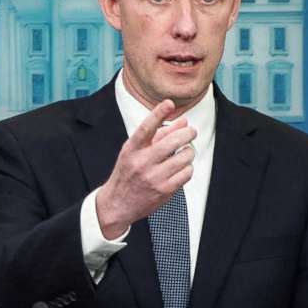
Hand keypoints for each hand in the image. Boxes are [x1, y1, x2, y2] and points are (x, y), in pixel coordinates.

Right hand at [94, 101, 193, 239]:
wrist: (117, 205)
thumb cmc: (128, 174)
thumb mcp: (135, 151)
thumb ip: (158, 135)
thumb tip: (183, 121)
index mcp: (132, 149)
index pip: (146, 128)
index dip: (158, 113)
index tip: (169, 103)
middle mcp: (142, 162)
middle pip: (173, 141)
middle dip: (188, 133)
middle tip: (191, 132)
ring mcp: (154, 177)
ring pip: (184, 156)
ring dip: (189, 152)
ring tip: (185, 152)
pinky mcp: (164, 190)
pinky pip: (187, 173)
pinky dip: (188, 168)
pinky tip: (182, 168)